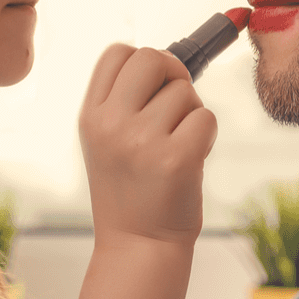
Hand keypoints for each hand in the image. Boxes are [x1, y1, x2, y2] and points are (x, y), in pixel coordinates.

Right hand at [79, 45, 217, 247]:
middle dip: (174, 73)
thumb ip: (127, 99)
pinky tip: (191, 159)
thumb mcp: (108, 140)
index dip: (143, 61)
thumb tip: (171, 59)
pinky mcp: (176, 158)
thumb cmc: (132, 189)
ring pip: (186, 92)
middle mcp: (111, 124)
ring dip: (191, 113)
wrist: (138, 246)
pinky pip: (206, 118)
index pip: (117, 53)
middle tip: (176, 104)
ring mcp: (142, 141)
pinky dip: (207, 136)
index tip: (154, 85)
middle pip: (152, 58)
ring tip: (177, 145)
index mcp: (91, 116)